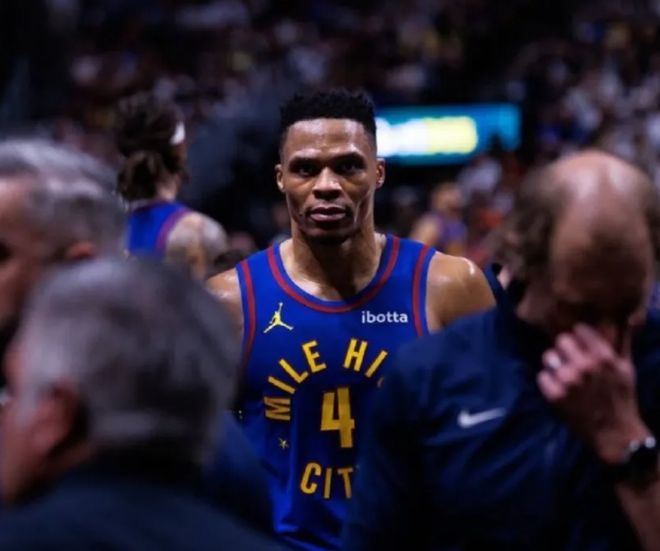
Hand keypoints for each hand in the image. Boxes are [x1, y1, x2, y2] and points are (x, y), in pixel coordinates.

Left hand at [538, 324, 650, 463]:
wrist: (615, 433)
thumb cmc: (622, 398)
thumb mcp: (626, 367)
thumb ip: (622, 341)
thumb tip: (625, 317)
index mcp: (604, 357)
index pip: (579, 329)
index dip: (579, 336)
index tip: (580, 344)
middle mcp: (585, 366)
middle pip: (561, 340)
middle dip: (565, 349)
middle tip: (570, 359)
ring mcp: (568, 381)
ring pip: (548, 356)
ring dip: (554, 364)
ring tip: (564, 374)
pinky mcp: (555, 395)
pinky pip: (541, 376)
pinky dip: (548, 381)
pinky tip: (558, 388)